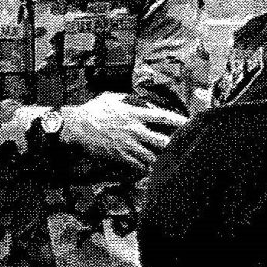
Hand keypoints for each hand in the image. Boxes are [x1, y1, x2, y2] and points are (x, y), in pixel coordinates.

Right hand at [61, 92, 187, 175]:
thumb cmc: (94, 109)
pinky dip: (147, 168)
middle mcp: (134, 130)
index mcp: (134, 113)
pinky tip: (153, 169)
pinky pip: (138, 165)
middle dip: (176, 145)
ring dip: (163, 160)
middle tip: (186, 148)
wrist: (77, 126)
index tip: (189, 122)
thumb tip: (143, 103)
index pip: (162, 116)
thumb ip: (131, 100)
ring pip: (153, 156)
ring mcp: (128, 145)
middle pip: (162, 140)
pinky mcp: (120, 156)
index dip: (178, 120)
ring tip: (174, 162)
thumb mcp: (113, 97)